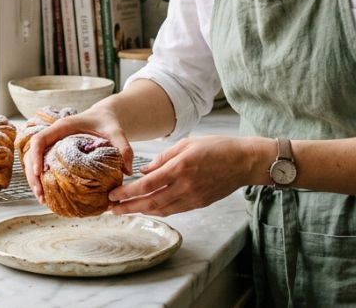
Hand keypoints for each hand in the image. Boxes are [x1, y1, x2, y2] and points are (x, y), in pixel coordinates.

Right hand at [23, 108, 133, 202]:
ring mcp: (52, 144)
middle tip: (40, 194)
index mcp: (63, 127)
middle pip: (32, 153)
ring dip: (34, 180)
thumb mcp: (117, 132)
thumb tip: (128, 171)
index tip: (40, 173)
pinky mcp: (55, 152)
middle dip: (32, 175)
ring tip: (42, 199)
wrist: (104, 116)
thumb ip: (124, 148)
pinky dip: (41, 179)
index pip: (40, 139)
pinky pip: (42, 165)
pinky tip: (47, 194)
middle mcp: (53, 135)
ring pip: (33, 161)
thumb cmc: (107, 122)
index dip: (36, 156)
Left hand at [108, 135, 262, 215]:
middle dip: (128, 207)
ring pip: (161, 209)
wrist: (244, 161)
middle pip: (150, 202)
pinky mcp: (199, 203)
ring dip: (141, 211)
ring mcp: (193, 197)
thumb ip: (163, 158)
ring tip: (125, 210)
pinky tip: (148, 208)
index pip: (146, 185)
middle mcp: (185, 186)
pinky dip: (158, 210)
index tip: (113, 195)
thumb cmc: (216, 147)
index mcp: (180, 168)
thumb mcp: (187, 144)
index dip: (127, 193)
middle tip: (111, 209)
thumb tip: (144, 172)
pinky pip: (174, 210)